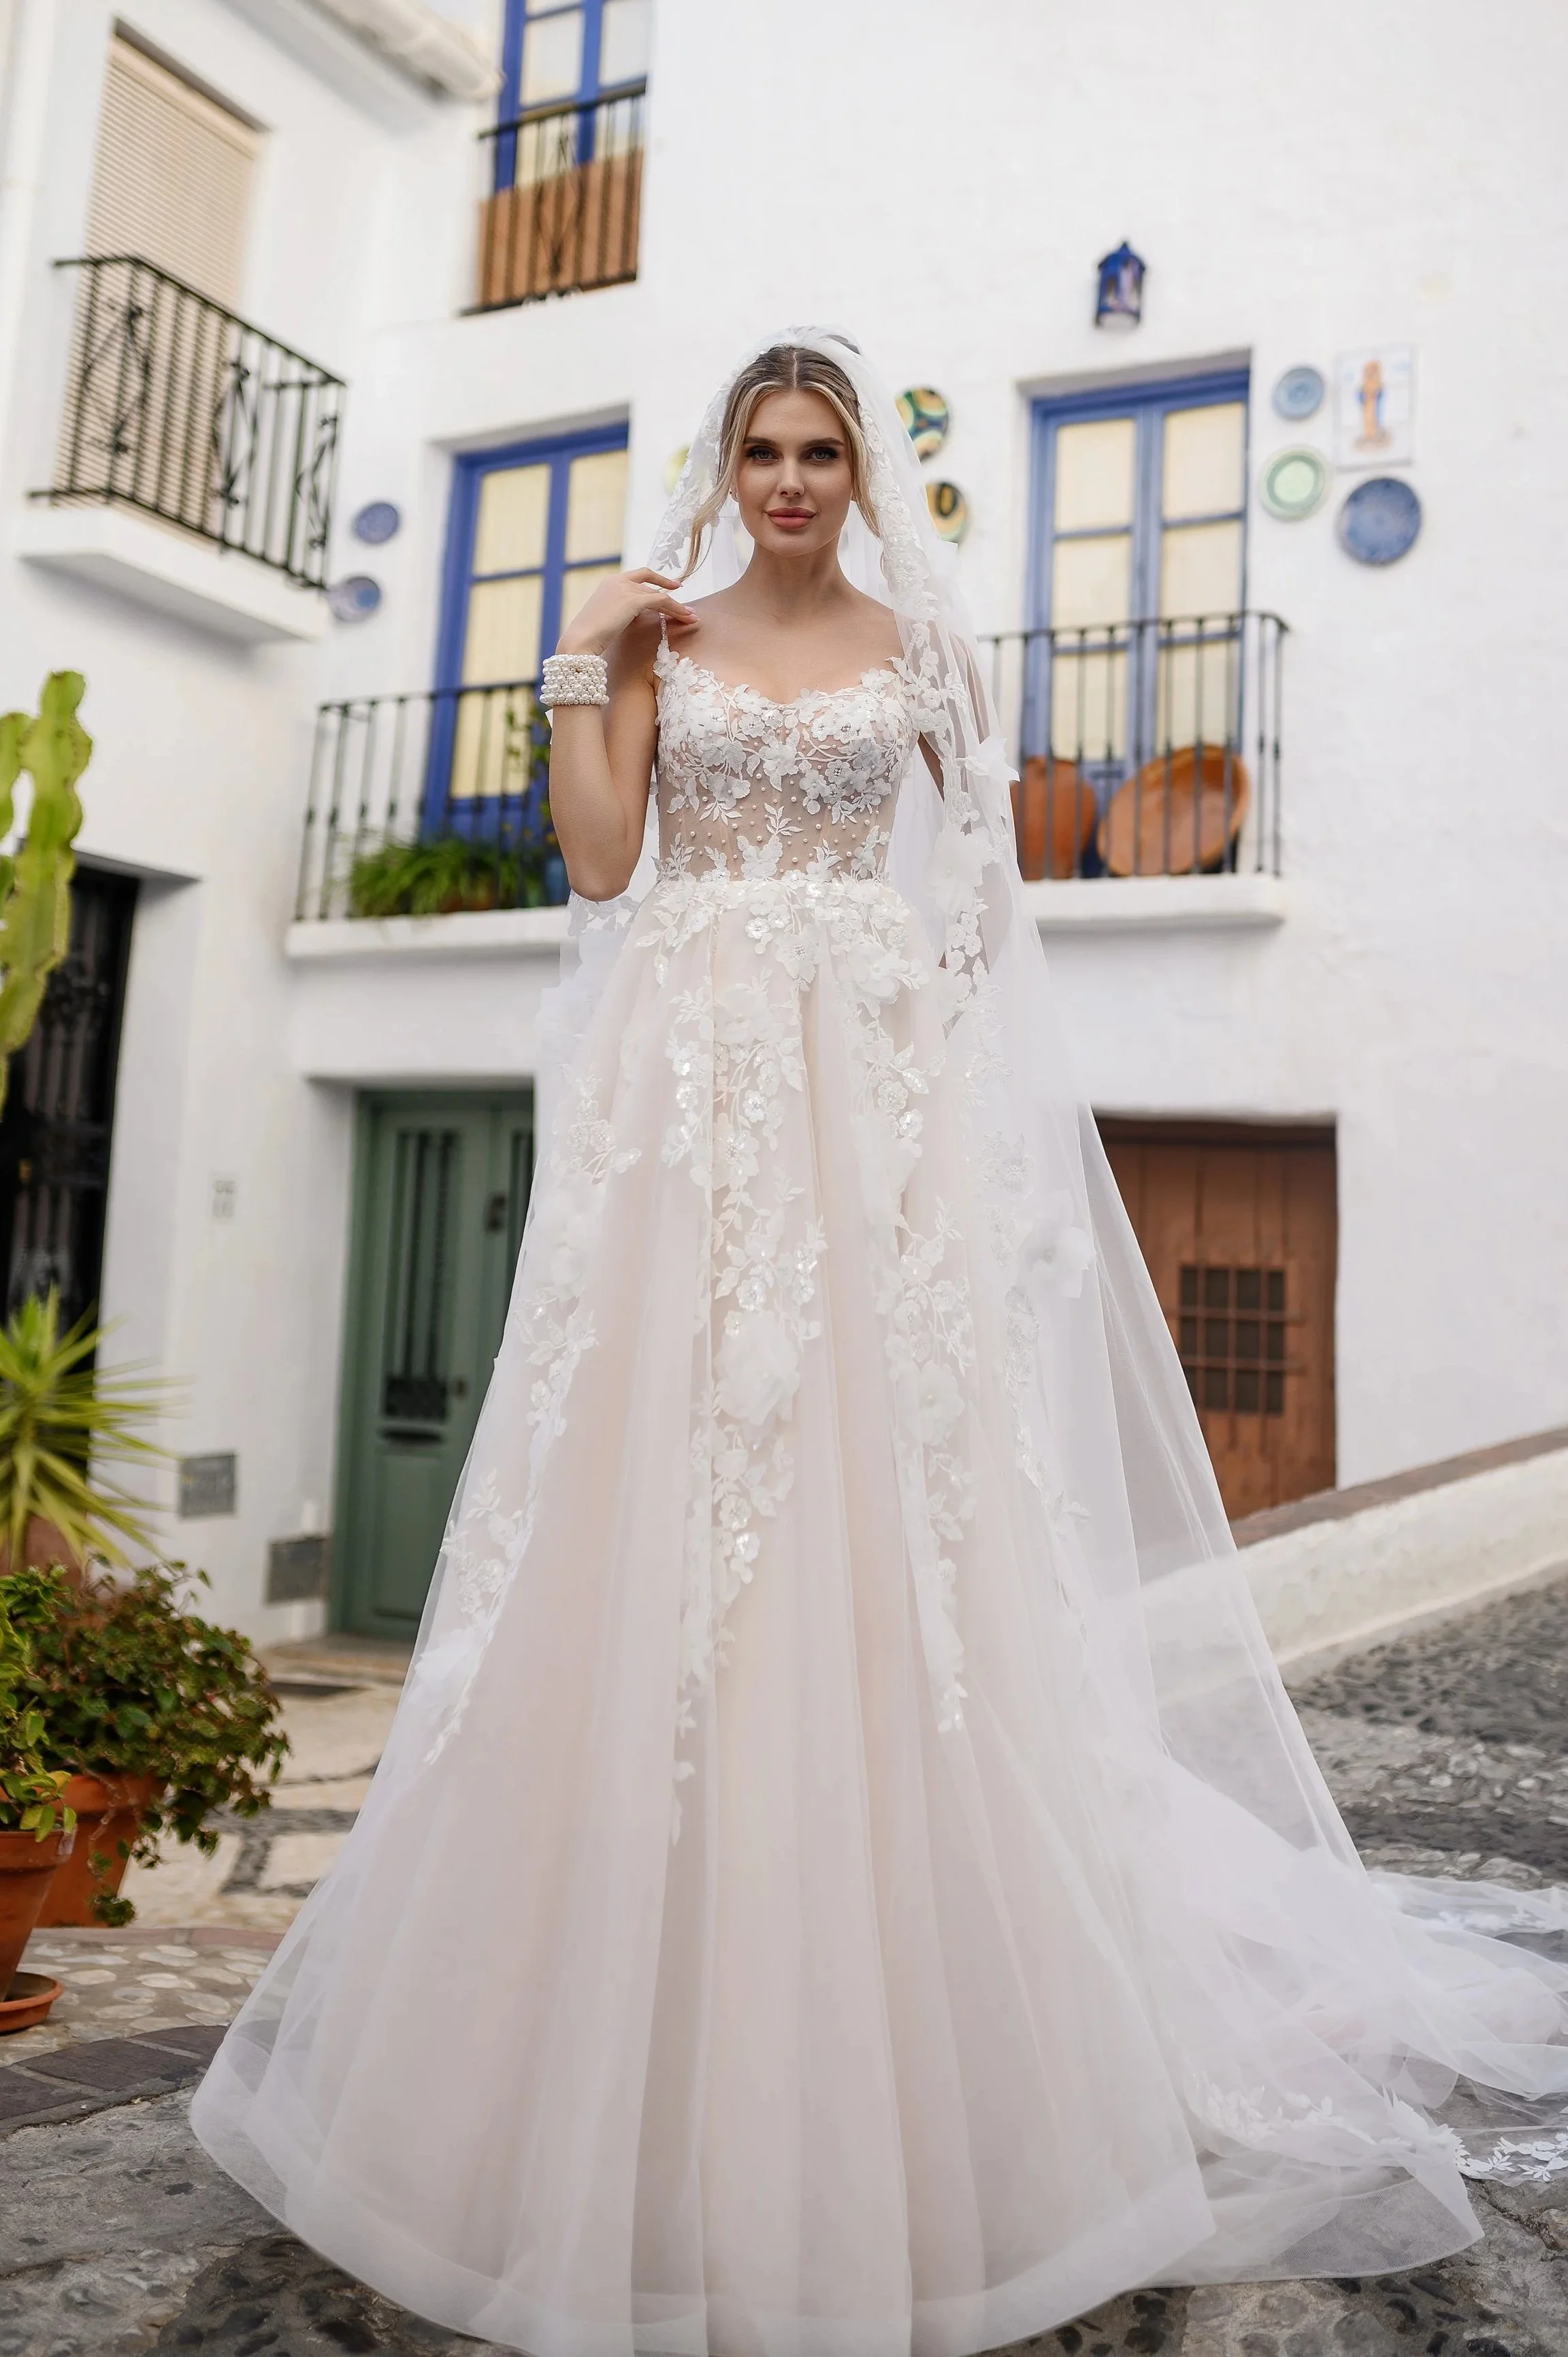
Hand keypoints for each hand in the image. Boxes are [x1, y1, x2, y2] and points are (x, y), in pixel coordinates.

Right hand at [557, 571, 696, 656]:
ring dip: (677, 605)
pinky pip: (661, 602)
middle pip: (648, 579)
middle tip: (680, 589)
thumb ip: (618, 612)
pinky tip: (686, 617)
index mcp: (608, 583)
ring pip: (658, 594)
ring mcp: (625, 588)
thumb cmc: (588, 638)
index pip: (635, 577)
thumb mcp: (604, 619)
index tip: (665, 586)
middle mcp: (617, 580)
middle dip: (666, 584)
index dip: (652, 580)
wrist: (581, 641)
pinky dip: (676, 609)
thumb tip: (630, 618)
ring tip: (691, 616)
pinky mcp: (634, 600)